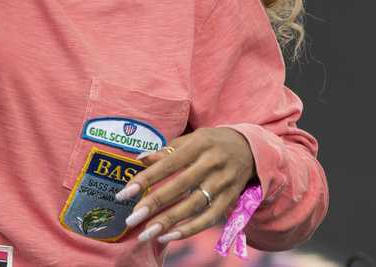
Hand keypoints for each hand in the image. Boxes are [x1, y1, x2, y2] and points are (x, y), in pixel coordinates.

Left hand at [116, 127, 255, 243]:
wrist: (250, 147)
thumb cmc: (211, 142)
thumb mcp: (190, 139)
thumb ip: (165, 150)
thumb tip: (138, 159)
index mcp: (198, 144)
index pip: (168, 163)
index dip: (146, 178)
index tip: (125, 193)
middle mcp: (212, 163)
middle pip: (180, 186)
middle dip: (154, 203)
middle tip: (132, 219)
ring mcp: (223, 182)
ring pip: (194, 205)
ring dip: (169, 221)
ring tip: (147, 233)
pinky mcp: (231, 198)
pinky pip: (210, 218)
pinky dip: (190, 229)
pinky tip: (169, 236)